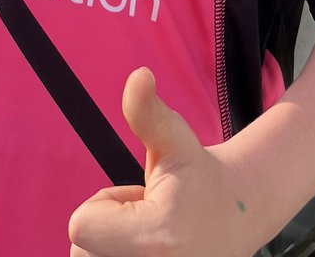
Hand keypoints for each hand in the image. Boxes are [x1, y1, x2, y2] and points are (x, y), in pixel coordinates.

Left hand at [68, 68, 254, 256]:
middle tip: (142, 216)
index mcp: (158, 236)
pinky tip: (145, 250)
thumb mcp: (174, 139)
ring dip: (110, 247)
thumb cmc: (196, 176)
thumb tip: (139, 75)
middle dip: (104, 230)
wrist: (234, 219)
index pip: (80, 227)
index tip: (135, 198)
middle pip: (82, 250)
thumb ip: (147, 112)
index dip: (102, 205)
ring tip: (144, 235)